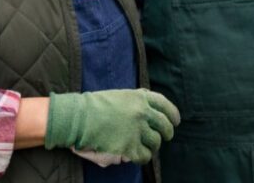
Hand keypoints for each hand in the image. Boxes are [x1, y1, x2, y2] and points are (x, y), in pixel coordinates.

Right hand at [45, 89, 180, 163]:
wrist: (78, 118)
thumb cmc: (95, 106)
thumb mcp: (121, 95)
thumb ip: (138, 99)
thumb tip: (151, 107)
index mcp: (141, 98)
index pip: (165, 105)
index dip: (173, 114)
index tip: (176, 121)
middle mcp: (142, 113)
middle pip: (164, 125)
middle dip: (167, 132)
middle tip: (164, 137)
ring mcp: (137, 130)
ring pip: (156, 142)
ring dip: (153, 145)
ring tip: (147, 146)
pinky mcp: (129, 146)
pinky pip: (144, 156)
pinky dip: (143, 157)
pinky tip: (137, 156)